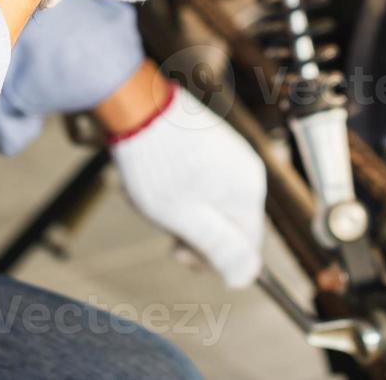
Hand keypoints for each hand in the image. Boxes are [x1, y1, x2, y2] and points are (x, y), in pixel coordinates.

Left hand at [108, 85, 266, 288]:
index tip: (175, 250)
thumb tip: (247, 278)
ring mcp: (231, 153)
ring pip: (212, 203)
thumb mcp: (186, 219)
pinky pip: (204, 180)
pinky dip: (181, 188)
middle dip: (193, 232)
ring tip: (153, 197)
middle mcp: (247, 171)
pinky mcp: (213, 141)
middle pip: (229, 224)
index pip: (245, 248)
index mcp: (248, 193)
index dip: (209, 258)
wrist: (138, 106)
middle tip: (161, 223)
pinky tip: (156, 178)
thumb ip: (220, 249)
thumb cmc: (158, 167)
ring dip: (183, 210)